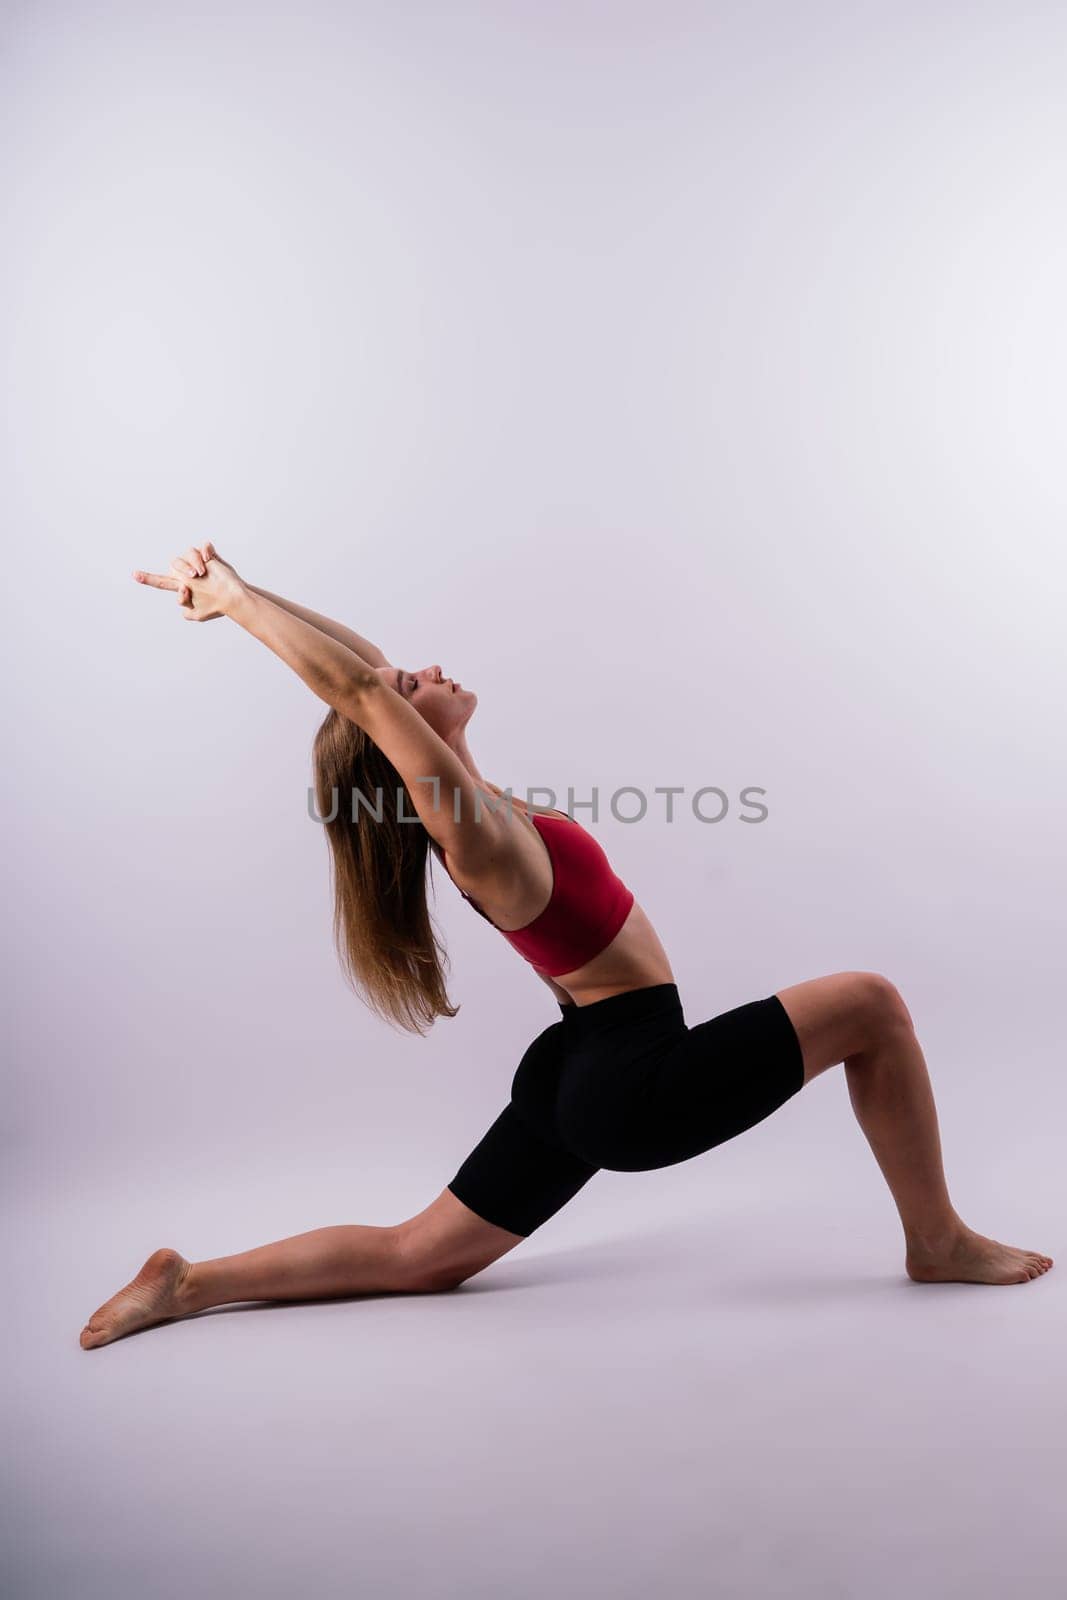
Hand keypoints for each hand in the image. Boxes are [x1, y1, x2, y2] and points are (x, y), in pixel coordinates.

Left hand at [132, 540, 246, 621]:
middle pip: (174, 564)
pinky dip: (205, 552)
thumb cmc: (216, 607)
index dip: (148, 579)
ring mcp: (199, 564)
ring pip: (187, 554)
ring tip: (202, 572)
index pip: (162, 582)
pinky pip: (202, 547)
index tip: (134, 575)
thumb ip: (185, 611)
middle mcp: (187, 573)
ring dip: (194, 563)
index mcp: (182, 586)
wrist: (233, 599)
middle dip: (182, 569)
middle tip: (193, 577)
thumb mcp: (198, 614)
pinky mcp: (210, 557)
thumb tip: (181, 593)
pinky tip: (209, 560)